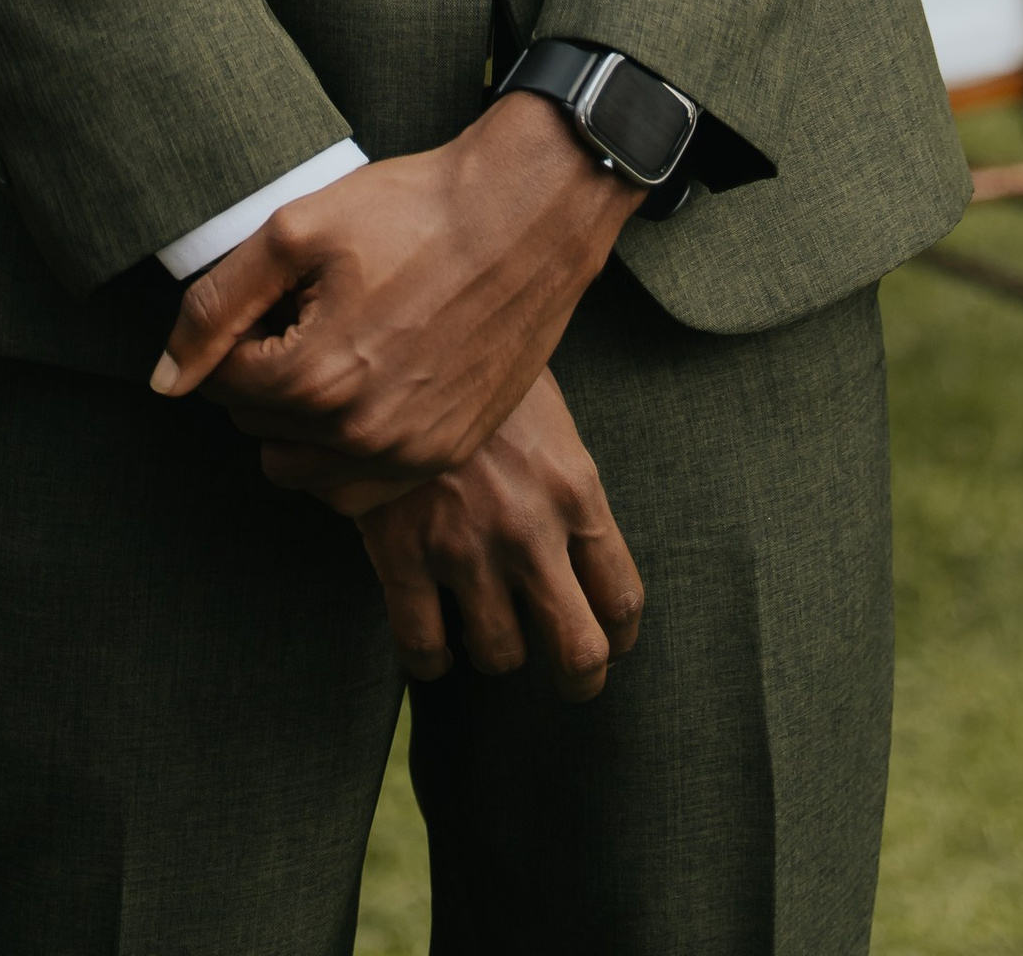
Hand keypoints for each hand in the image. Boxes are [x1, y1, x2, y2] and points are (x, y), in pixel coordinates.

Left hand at [150, 94, 641, 496]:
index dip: (238, 332)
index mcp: (312, 379)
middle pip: (257, 426)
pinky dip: (346, 450)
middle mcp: (359, 436)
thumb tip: (164, 381)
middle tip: (313, 311)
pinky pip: (359, 486)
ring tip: (339, 347)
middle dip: (266, 373)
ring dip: (301, 419)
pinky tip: (371, 384)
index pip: (219, 384)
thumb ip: (214, 308)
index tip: (283, 291)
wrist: (525, 218)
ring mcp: (409, 455)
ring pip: (302, 468)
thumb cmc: (411, 211)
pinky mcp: (446, 454)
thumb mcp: (293, 231)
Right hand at [358, 372, 642, 703]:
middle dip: (580, 678)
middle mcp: (529, 530)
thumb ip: (569, 492)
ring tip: (487, 629)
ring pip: (501, 655)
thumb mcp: (550, 423)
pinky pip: (424, 648)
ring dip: (496, 651)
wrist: (400, 344)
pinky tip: (433, 646)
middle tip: (569, 678)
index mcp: (575, 491)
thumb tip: (584, 559)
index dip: (619, 635)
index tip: (607, 640)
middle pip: (579, 652)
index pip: (623, 599)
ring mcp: (464, 547)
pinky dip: (430, 661)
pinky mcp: (402, 554)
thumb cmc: (484, 377)